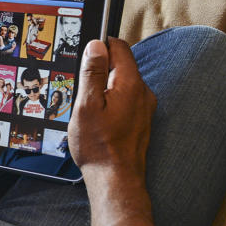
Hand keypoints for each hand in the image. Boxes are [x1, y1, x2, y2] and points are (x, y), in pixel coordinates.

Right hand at [69, 38, 156, 180]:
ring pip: (122, 83)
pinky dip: (111, 102)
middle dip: (100, 70)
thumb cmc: (99, 146)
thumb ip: (92, 72)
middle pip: (121, 65)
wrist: (116, 180)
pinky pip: (126, 100)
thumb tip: (96, 46)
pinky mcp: (142, 120)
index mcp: (130, 84)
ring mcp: (145, 107)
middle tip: (80, 88)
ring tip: (88, 108)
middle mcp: (143, 92)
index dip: (99, 47)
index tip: (83, 56)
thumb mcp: (87, 105)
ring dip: (104, 88)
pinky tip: (98, 120)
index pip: (119, 47)